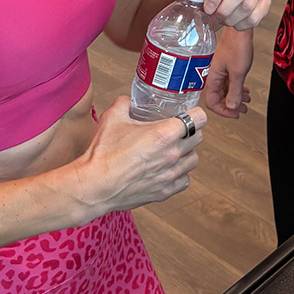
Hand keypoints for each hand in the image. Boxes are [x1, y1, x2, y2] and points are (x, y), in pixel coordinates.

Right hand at [69, 96, 205, 215]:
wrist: (93, 186)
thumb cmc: (102, 154)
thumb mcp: (112, 117)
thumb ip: (124, 103)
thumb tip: (128, 100)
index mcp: (164, 134)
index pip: (199, 118)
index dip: (195, 113)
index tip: (188, 114)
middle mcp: (172, 154)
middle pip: (198, 138)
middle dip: (190, 131)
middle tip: (176, 130)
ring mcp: (170, 175)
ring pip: (194, 160)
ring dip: (186, 153)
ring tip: (172, 150)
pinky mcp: (164, 192)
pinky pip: (184, 180)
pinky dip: (179, 174)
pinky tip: (166, 169)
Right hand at [204, 26, 253, 117]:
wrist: (240, 29)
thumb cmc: (237, 46)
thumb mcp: (238, 72)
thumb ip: (235, 91)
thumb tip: (232, 107)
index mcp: (212, 78)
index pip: (212, 102)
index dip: (224, 111)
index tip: (235, 114)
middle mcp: (214, 76)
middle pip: (219, 98)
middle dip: (232, 105)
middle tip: (243, 110)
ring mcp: (220, 71)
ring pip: (225, 90)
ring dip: (236, 97)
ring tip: (247, 100)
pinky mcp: (226, 67)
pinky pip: (229, 82)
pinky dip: (237, 88)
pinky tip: (245, 90)